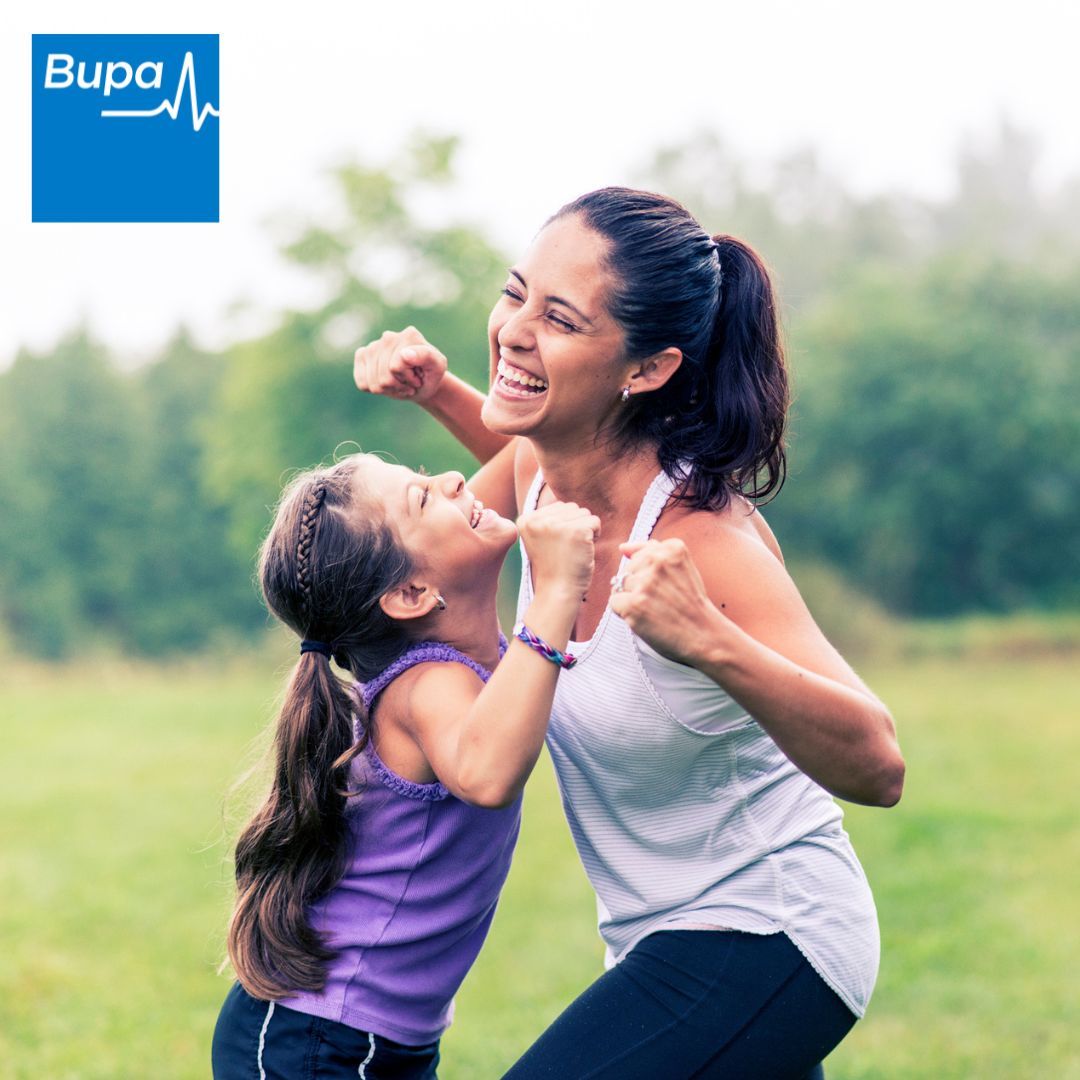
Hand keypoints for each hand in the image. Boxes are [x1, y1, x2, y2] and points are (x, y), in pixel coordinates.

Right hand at [353, 327, 447, 403]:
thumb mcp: (437, 366)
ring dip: (388, 389)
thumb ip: (425, 357)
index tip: (419, 377)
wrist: (421, 382)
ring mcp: (373, 345)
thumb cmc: (431, 373)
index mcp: (409, 335)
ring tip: (400, 383)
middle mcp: (388, 336)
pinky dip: (375, 389)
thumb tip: (404, 354)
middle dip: (398, 385)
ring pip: (373, 382)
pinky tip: (387, 383)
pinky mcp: (361, 356)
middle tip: (410, 382)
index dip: (409, 379)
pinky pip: (362, 383)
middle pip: (384, 377)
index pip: (396, 366)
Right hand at [519, 502, 600, 601]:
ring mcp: (556, 525)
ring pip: (584, 513)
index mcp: (525, 520)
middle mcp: (538, 519)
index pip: (558, 507)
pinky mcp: (576, 531)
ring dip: (585, 530)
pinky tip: (584, 550)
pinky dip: (595, 535)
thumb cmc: (553, 567)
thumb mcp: (541, 540)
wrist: (557, 592)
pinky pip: (595, 521)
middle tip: (568, 549)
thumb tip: (569, 505)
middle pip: (571, 507)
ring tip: (575, 550)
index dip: (565, 526)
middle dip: (576, 525)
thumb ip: (547, 520)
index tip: (557, 546)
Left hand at [609, 538, 720, 665]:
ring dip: (632, 599)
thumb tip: (623, 548)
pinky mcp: (633, 604)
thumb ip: (653, 551)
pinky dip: (625, 613)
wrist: (704, 635)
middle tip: (662, 600)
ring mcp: (645, 583)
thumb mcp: (681, 568)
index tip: (668, 587)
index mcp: (672, 548)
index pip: (640, 555)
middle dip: (638, 585)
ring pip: (619, 585)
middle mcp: (658, 561)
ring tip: (655, 609)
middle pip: (628, 570)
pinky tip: (645, 618)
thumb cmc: (691, 604)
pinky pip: (614, 602)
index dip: (650, 575)